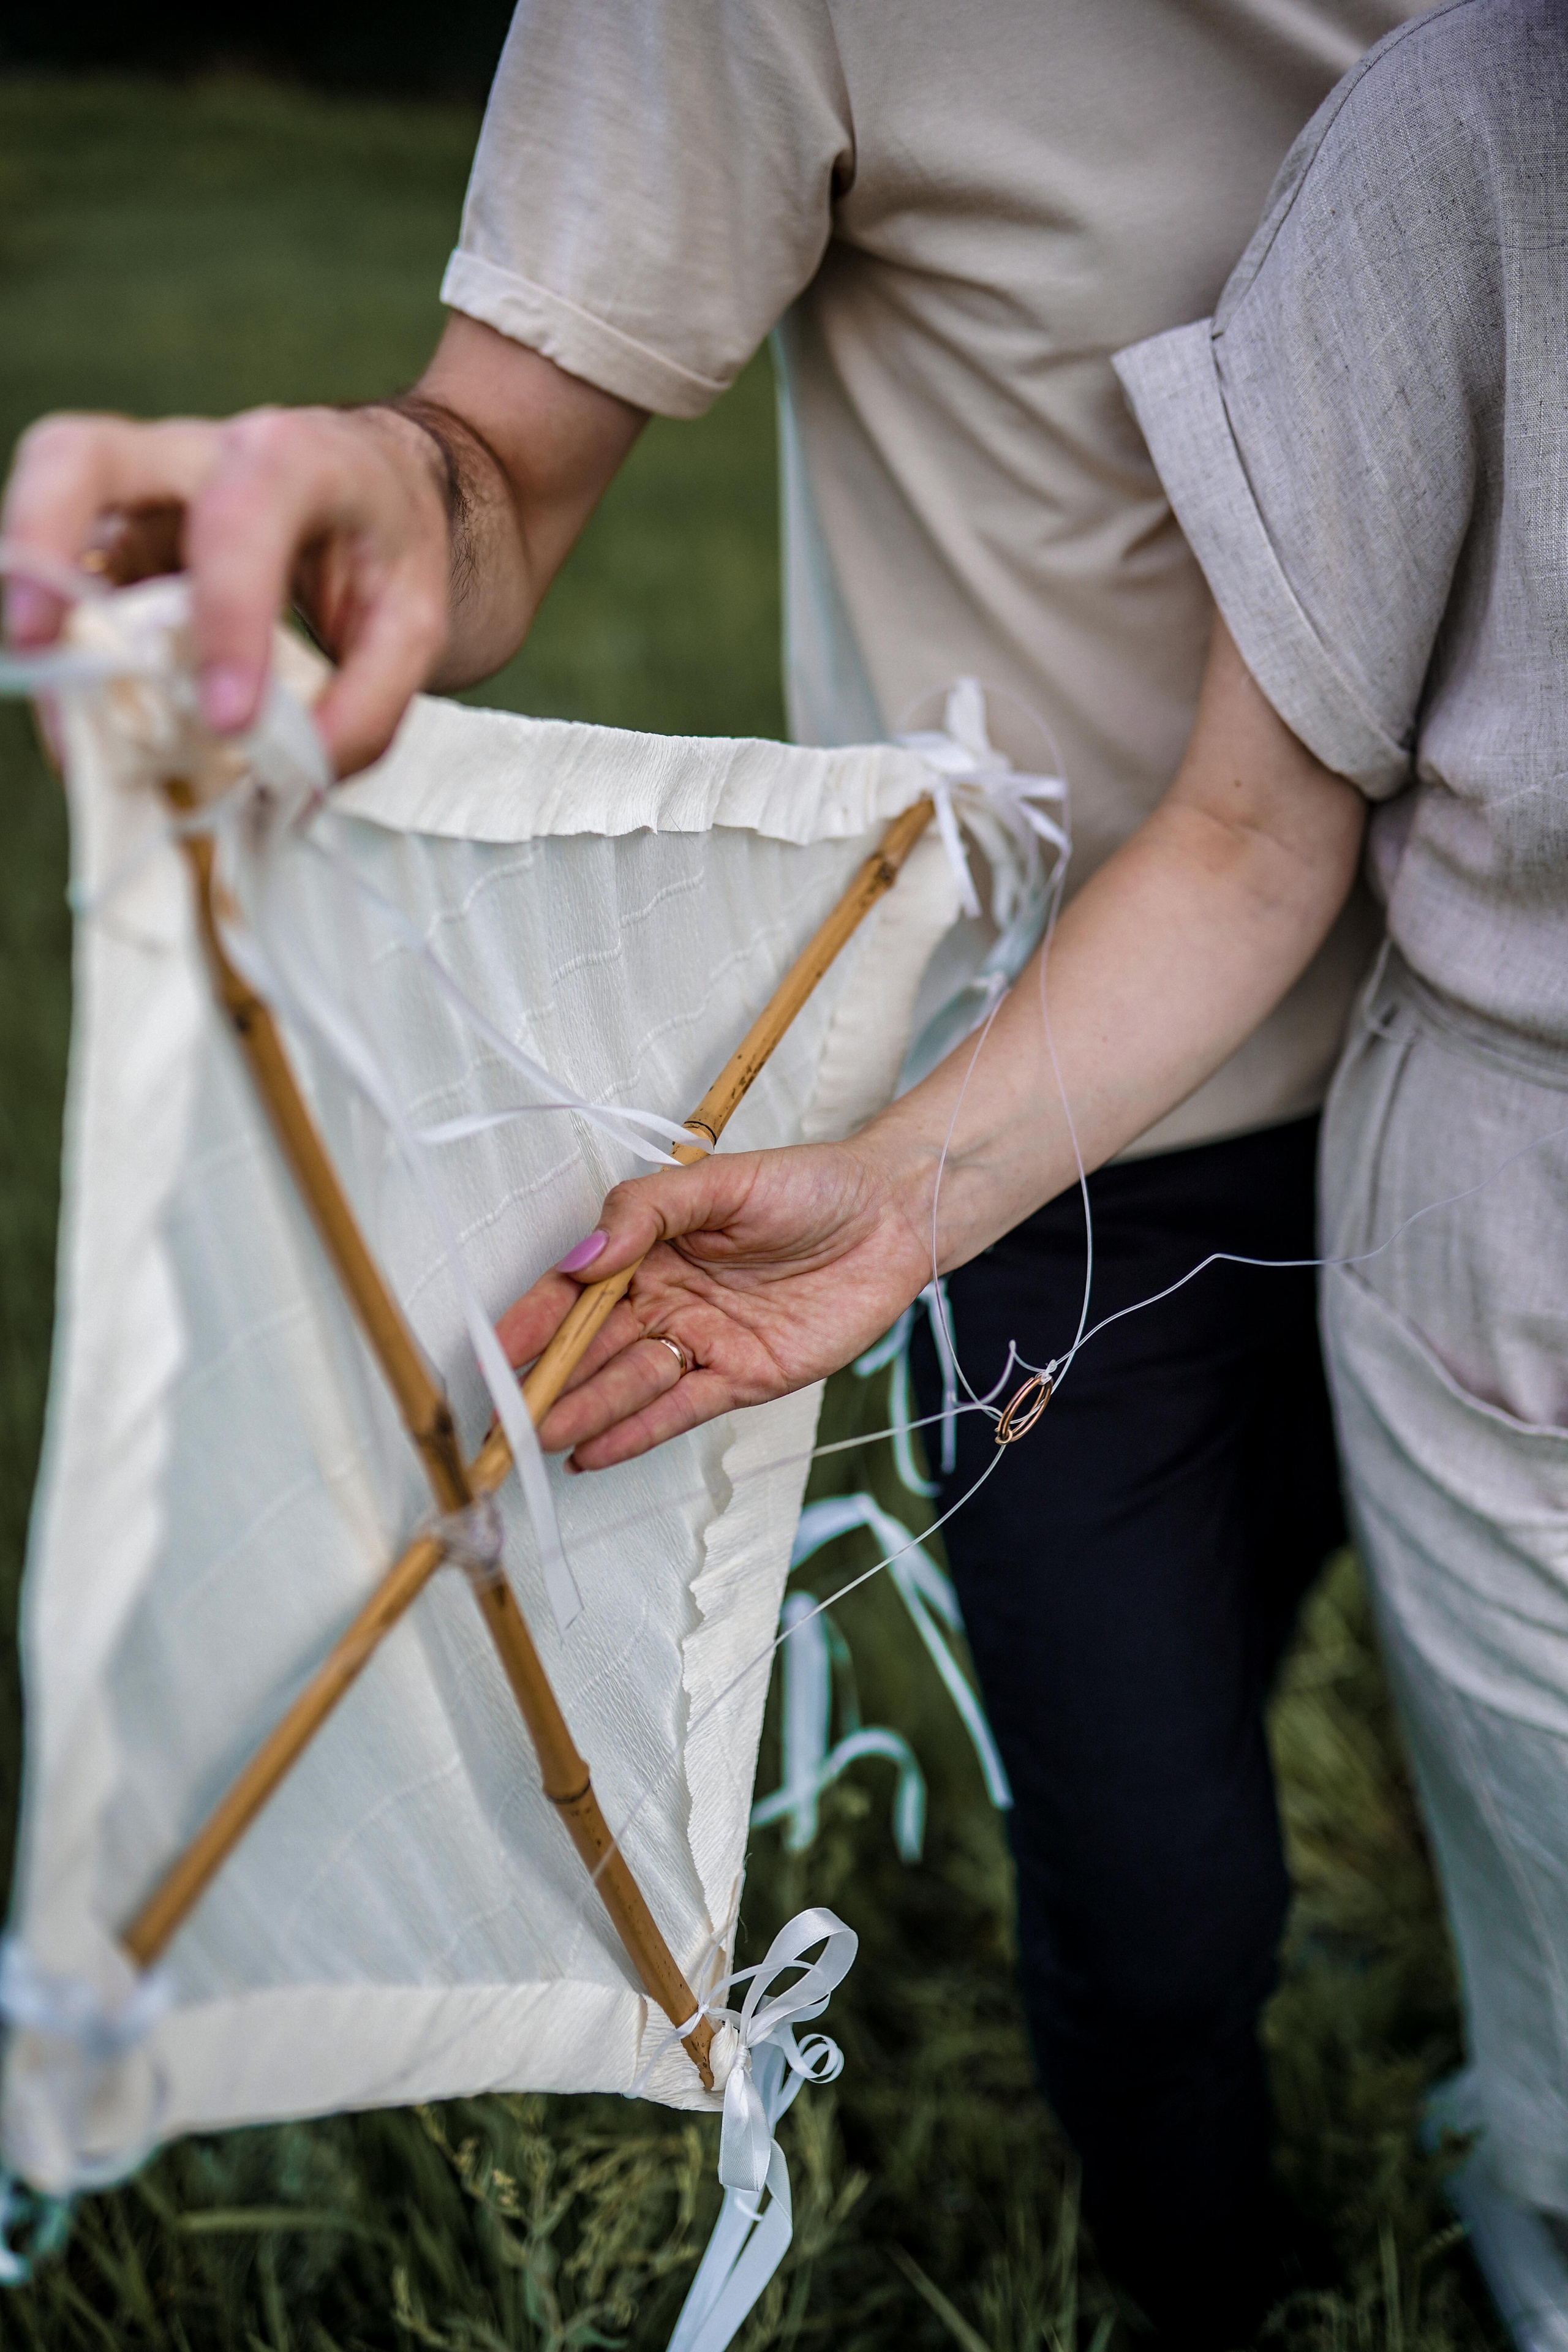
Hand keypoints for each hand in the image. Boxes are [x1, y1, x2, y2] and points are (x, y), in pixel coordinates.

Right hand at [1, 315, 646, 778]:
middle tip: (36, 641)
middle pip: (80, 455)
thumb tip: (292, 778)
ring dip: (43, 627)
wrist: (392, 491)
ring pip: (51, 525)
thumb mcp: (418, 627)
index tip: (227, 722)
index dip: (224, 616)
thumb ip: (367, 704)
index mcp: (292, 458)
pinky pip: (69, 589)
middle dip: (41, 543)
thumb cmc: (398, 546)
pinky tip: (92, 725)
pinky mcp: (116, 545)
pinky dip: (70, 659)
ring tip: (70, 730)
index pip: (240, 519)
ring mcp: (140, 497)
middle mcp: (194, 454)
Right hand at [497, 1140, 932, 1470]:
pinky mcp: (744, 1377)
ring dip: (585, 1410)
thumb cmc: (809, 1186)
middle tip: (501, 1418)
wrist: (891, 1215)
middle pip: (593, 1346)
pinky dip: (637, 1431)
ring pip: (631, 1382)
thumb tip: (582, 1258)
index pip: (575, 1291)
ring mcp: (702, 1342)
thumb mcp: (719, 1181)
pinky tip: (592, 1452)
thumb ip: (646, 1213)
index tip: (492, 1349)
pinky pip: (681, 1409)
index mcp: (648, 1250)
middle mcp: (666, 1300)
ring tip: (541, 1436)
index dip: (533, 1321)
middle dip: (546, 1380)